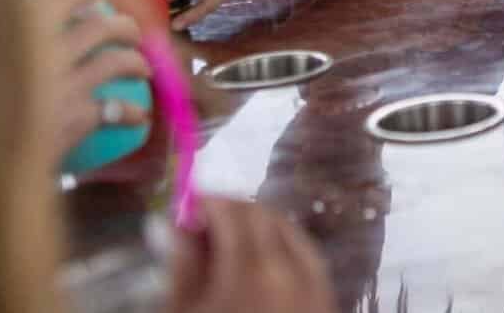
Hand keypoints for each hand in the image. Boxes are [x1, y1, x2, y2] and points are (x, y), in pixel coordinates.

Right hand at [31, 0, 152, 172]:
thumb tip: (18, 12)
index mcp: (10, 29)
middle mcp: (38, 49)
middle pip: (99, 24)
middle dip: (123, 25)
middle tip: (130, 32)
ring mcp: (59, 83)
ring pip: (116, 61)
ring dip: (136, 63)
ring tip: (142, 69)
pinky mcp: (72, 117)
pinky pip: (116, 109)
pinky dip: (132, 112)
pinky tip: (139, 117)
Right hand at [168, 197, 335, 312]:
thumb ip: (181, 269)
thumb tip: (175, 226)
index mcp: (252, 273)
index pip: (234, 213)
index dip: (208, 202)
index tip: (187, 204)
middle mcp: (295, 273)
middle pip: (265, 218)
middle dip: (233, 212)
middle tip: (202, 223)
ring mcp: (318, 290)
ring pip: (292, 236)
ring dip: (261, 228)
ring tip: (228, 243)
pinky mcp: (329, 306)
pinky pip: (309, 261)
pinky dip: (285, 250)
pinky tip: (262, 265)